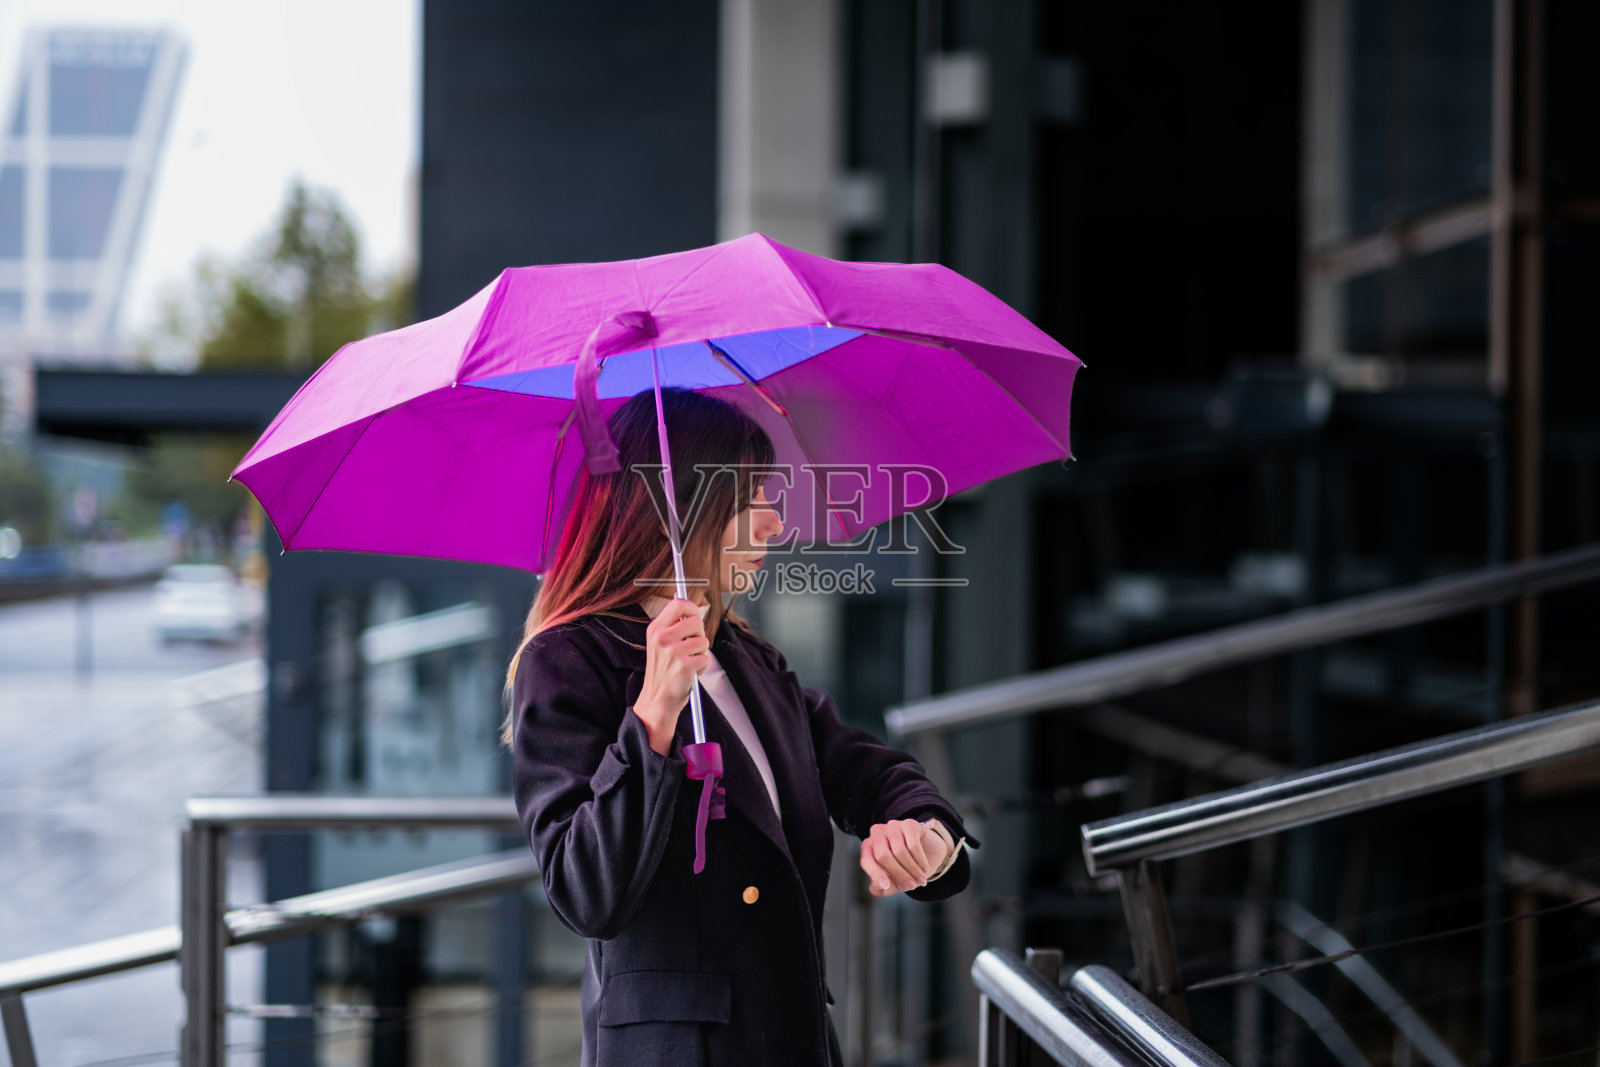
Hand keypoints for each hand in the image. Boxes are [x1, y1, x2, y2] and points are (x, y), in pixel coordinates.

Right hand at [631, 599, 709, 754]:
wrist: (657, 699)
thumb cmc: (662, 670)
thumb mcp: (658, 642)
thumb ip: (671, 621)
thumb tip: (679, 595)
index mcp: (655, 629)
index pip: (679, 604)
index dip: (692, 608)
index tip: (694, 617)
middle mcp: (662, 638)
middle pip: (696, 621)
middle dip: (699, 634)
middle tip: (691, 647)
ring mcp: (673, 652)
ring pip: (704, 641)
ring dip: (701, 653)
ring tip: (688, 662)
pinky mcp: (685, 666)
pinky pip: (706, 658)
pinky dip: (702, 667)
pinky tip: (690, 672)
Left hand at [860, 818, 948, 896]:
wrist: (928, 855)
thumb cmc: (905, 869)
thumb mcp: (893, 883)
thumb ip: (881, 888)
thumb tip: (875, 887)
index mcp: (868, 848)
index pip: (867, 860)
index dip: (876, 874)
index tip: (886, 886)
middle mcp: (877, 834)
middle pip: (883, 855)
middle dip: (900, 874)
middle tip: (912, 886)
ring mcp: (893, 826)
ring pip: (899, 851)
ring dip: (913, 869)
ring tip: (921, 880)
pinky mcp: (909, 823)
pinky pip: (913, 844)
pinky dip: (920, 860)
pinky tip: (924, 868)